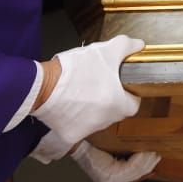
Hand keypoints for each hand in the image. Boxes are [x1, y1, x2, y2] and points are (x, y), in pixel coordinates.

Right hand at [32, 34, 145, 148]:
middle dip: (110, 100)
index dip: (128, 93)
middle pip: (114, 112)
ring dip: (92, 109)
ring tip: (80, 91)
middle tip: (97, 84)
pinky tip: (68, 104)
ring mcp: (89, 131)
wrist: (43, 85)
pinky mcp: (71, 136)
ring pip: (97, 120)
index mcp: (119, 105)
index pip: (133, 103)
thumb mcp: (106, 50)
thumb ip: (127, 47)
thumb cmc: (76, 69)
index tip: (120, 85)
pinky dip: (74, 118)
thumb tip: (139, 45)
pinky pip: (77, 127)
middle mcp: (106, 122)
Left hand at [69, 141, 160, 181]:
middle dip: (148, 165)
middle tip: (157, 155)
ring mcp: (108, 180)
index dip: (144, 170)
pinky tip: (146, 153)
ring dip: (147, 162)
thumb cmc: (91, 144)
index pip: (131, 177)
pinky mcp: (108, 175)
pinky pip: (130, 168)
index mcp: (108, 179)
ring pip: (134, 172)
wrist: (77, 142)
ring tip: (154, 153)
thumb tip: (134, 157)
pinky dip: (140, 160)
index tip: (154, 161)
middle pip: (135, 175)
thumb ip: (119, 158)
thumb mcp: (107, 152)